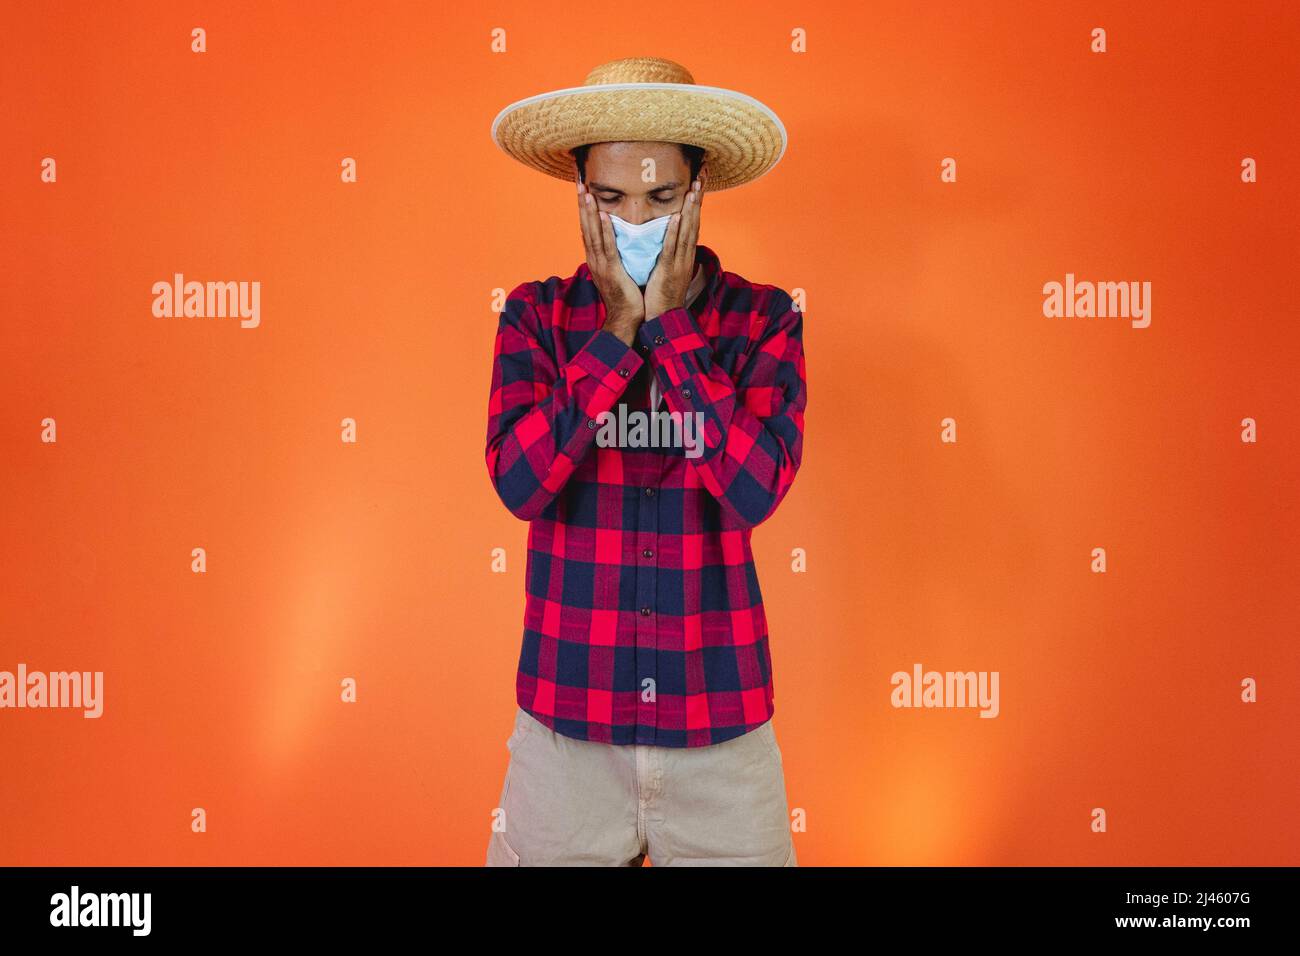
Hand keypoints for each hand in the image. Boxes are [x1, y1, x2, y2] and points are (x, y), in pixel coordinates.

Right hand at [577, 178, 644, 345]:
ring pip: (593, 233)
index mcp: (596, 258)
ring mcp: (601, 265)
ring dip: (589, 212)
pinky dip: (605, 231)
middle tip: (579, 181)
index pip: (588, 228)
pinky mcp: (612, 271)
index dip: (584, 208)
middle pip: (586, 226)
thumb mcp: (617, 270)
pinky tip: (604, 217)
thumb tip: (617, 241)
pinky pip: (608, 248)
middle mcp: (594, 259)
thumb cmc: (625, 294)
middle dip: (582, 204)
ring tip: (586, 192)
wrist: (625, 318)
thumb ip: (615, 254)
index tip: (582, 188)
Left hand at [644, 166, 705, 319]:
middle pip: (694, 222)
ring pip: (687, 232)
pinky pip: (672, 248)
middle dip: (698, 200)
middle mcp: (685, 256)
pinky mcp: (668, 271)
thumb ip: (669, 253)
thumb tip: (668, 239)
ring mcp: (679, 263)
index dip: (696, 204)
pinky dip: (675, 232)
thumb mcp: (668, 270)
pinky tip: (677, 217)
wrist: (663, 320)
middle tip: (702, 176)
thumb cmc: (663, 296)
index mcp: (684, 254)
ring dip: (691, 210)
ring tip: (694, 190)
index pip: (692, 223)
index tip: (698, 184)